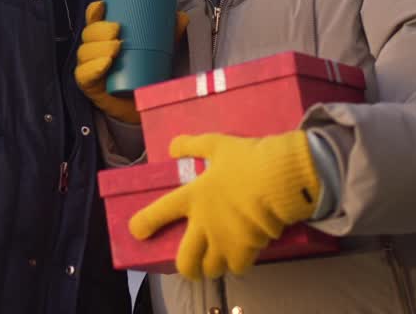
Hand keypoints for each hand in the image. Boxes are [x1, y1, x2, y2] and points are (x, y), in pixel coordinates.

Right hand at [74, 1, 187, 123]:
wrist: (140, 105)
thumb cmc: (144, 73)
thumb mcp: (158, 50)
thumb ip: (169, 33)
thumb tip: (182, 15)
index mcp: (104, 38)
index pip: (93, 21)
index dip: (94, 11)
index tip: (103, 5)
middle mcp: (93, 51)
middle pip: (88, 34)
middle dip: (100, 30)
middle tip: (117, 30)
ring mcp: (89, 68)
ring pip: (85, 53)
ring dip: (98, 48)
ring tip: (116, 48)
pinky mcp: (89, 86)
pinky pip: (84, 76)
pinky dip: (92, 68)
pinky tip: (105, 64)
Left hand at [128, 130, 320, 280]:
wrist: (278, 178)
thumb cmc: (246, 159)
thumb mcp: (216, 144)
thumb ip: (193, 146)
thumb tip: (172, 147)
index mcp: (193, 197)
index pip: (160, 212)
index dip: (145, 223)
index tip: (137, 232)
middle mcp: (204, 224)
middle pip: (186, 261)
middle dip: (187, 268)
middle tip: (192, 266)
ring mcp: (224, 241)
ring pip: (212, 270)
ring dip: (213, 267)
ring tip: (219, 260)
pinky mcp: (247, 250)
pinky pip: (238, 268)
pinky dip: (238, 264)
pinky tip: (243, 255)